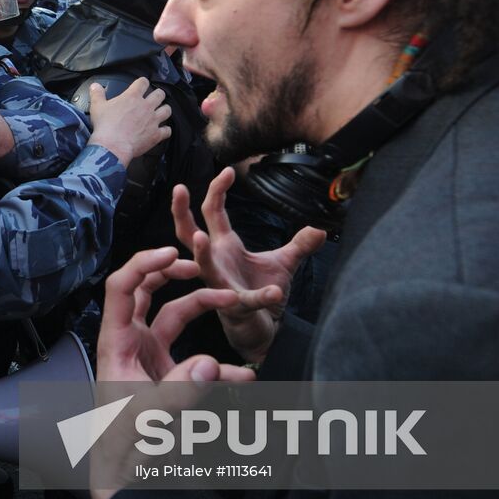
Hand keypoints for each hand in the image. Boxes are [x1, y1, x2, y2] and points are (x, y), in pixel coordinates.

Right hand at [85, 77, 170, 166]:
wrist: (112, 146)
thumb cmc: (105, 126)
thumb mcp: (97, 106)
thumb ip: (97, 94)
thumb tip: (95, 86)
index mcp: (132, 97)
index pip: (143, 82)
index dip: (143, 82)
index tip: (141, 85)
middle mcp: (146, 106)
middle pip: (159, 94)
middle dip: (158, 94)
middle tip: (154, 97)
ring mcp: (153, 120)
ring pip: (167, 110)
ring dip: (164, 110)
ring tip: (161, 112)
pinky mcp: (156, 134)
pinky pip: (167, 130)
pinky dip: (165, 130)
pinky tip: (162, 130)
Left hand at [90, 246, 256, 498]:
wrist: (123, 478)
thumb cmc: (123, 447)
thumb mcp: (150, 418)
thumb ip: (182, 391)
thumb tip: (213, 364)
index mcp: (117, 343)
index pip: (122, 288)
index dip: (143, 263)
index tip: (172, 251)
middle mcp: (130, 344)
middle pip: (145, 291)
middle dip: (171, 272)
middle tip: (199, 266)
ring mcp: (148, 358)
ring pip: (174, 316)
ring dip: (203, 307)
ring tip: (234, 303)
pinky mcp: (166, 375)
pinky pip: (194, 356)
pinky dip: (218, 362)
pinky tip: (242, 375)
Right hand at [171, 168, 326, 362]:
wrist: (262, 328)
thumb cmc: (262, 291)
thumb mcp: (283, 263)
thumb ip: (299, 244)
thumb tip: (320, 227)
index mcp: (224, 246)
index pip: (213, 211)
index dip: (217, 190)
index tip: (228, 170)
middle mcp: (216, 263)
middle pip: (188, 233)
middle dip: (180, 211)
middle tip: (178, 189)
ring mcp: (221, 285)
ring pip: (204, 267)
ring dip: (201, 254)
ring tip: (201, 238)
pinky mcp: (235, 307)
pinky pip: (247, 299)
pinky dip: (262, 296)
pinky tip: (274, 291)